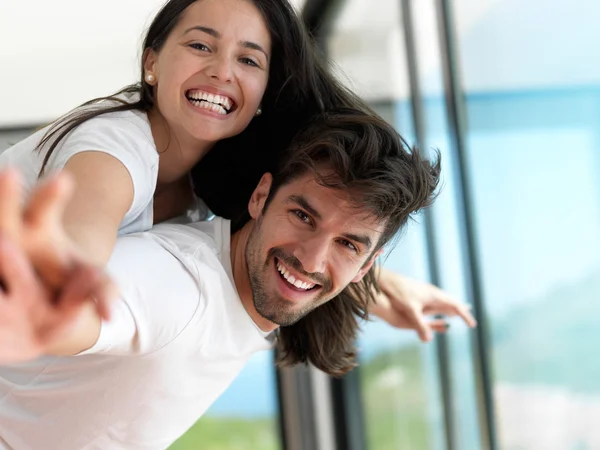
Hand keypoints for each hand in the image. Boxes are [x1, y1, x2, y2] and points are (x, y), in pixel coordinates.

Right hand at [0, 169, 115, 361]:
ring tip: (1, 203)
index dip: (52, 195)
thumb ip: (102, 291)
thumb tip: (109, 317)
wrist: (44, 285)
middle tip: (11, 171)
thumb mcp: (91, 278)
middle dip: (8, 196)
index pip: (45, 207)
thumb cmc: (69, 277)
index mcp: (40, 226)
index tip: (63, 178)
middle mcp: (12, 231)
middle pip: (7, 214)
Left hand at [369, 267, 476, 341]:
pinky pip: (435, 301)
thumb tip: (428, 340)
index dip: (464, 316)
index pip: (455, 306)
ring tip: (457, 313)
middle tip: (470, 320)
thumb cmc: (398, 293)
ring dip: (451, 308)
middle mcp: (432, 293)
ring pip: (443, 301)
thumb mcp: (410, 310)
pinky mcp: (419, 293)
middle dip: (461, 312)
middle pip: (451, 302)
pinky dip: (442, 306)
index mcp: (434, 295)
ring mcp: (426, 292)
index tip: (472, 325)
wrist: (387, 279)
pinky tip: (438, 307)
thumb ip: (420, 325)